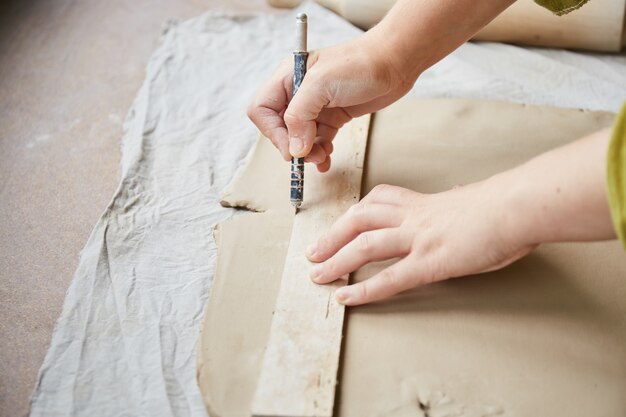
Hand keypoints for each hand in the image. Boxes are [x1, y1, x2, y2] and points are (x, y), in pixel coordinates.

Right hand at [247, 33, 414, 171]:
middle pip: (280, 128)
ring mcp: (316, 106)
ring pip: (300, 138)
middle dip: (293, 146)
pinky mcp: (333, 116)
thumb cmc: (359, 64)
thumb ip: (300, 116)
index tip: (290, 148)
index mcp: (288, 77)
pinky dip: (320, 153)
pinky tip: (327, 160)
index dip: (272, 132)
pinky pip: (318, 140)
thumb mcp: (322, 85)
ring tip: (323, 157)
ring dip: (308, 153)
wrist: (395, 62)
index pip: (262, 110)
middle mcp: (298, 92)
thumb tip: (294, 149)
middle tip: (310, 156)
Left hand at [306, 183, 535, 305]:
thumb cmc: (505, 205)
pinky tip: (346, 299)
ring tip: (317, 276)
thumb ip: (457, 206)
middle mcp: (414, 217)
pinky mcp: (430, 262)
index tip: (343, 221)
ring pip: (365, 246)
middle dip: (332, 236)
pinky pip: (389, 278)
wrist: (518, 206)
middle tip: (313, 252)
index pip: (380, 199)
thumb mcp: (473, 201)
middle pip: (360, 219)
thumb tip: (459, 205)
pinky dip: (364, 290)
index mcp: (425, 202)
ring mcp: (419, 238)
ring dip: (337, 262)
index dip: (356, 211)